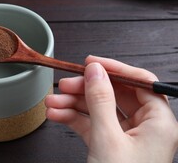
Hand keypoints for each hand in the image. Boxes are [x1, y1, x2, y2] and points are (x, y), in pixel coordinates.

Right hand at [45, 55, 177, 162]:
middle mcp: (145, 128)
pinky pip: (91, 125)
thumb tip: (96, 71)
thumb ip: (100, 100)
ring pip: (99, 110)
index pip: (139, 83)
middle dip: (86, 89)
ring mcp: (126, 138)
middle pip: (114, 95)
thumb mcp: (107, 138)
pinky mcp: (110, 146)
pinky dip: (73, 119)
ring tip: (52, 102)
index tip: (91, 63)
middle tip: (65, 84)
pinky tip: (57, 114)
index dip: (115, 69)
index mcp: (158, 123)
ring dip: (73, 104)